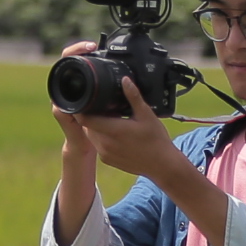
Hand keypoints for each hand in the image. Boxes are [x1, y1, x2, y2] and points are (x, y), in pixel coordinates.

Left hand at [48, 44, 185, 181]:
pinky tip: (115, 133)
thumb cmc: (156, 139)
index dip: (83, 108)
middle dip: (93, 115)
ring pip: (91, 135)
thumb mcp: (146, 115)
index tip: (87, 100)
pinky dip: (102, 137)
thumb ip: (133, 97)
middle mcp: (105, 144)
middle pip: (87, 125)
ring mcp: (104, 154)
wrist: (162, 165)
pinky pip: (98, 145)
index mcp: (113, 131)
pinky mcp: (107, 160)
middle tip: (105, 108)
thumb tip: (125, 80)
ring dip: (97, 126)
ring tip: (112, 120)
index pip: (86, 118)